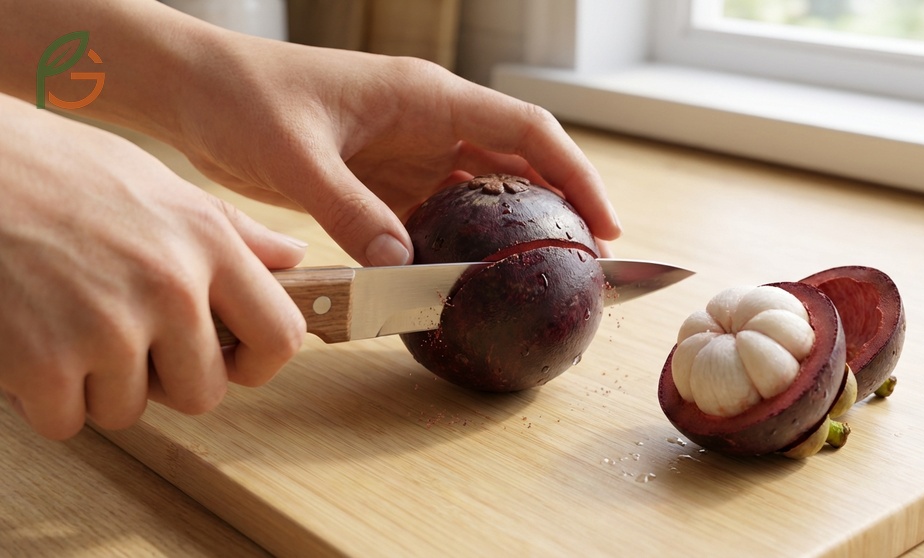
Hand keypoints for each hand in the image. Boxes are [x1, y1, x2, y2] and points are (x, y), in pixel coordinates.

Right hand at [0, 95, 305, 438]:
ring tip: (68, 323)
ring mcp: (109, 328)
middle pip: (203, 393)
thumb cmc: (56, 171)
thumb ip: (233, 232)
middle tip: (128, 342)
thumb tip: (292, 260)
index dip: (259, 361)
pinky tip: (30, 342)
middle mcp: (171, 287)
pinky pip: (67, 421)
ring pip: (129, 410)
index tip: (233, 360)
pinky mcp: (45, 363)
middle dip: (167, 380)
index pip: (281, 335)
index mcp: (208, 242)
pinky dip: (44, 398)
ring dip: (98, 385)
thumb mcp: (159, 184)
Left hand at [167, 38, 621, 265]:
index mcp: (426, 98)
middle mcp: (428, 122)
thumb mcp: (298, 155)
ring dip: (508, 231)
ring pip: (479, 193)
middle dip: (556, 208)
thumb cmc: (244, 98)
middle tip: (583, 265)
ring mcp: (406, 152)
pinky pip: (434, 213)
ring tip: (537, 277)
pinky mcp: (379, 180)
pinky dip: (455, 243)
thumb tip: (402, 269)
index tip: (604, 223)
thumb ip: (352, 212)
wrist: (195, 92)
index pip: (525, 131)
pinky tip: (464, 276)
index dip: (574, 174)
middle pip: (516, 164)